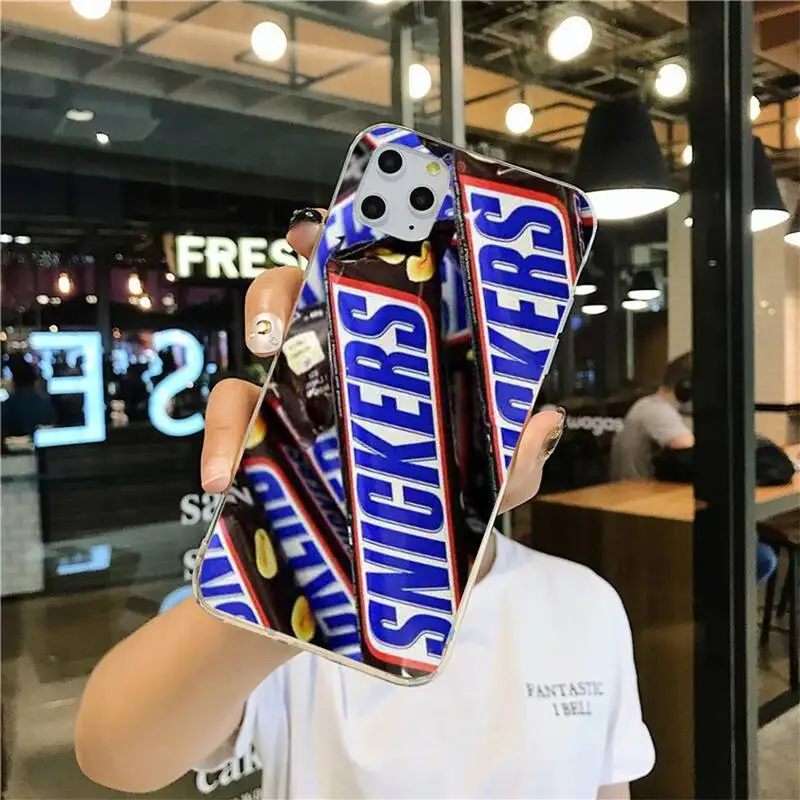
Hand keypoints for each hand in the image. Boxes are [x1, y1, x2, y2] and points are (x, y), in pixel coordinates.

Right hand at [200, 210, 564, 513]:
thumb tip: (544, 421)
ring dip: (257, 331)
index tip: (335, 226)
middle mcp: (333, 375)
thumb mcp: (482, 499)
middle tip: (300, 294)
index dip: (345, 248)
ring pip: (255, 345)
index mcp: (387, 367)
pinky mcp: (255, 450)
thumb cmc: (427, 529)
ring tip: (265, 348)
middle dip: (289, 281)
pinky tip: (224, 472)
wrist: (370, 590)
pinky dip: (220, 441)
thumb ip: (513, 466)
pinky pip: (228, 427)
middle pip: (296, 298)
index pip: (365, 291)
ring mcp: (291, 410)